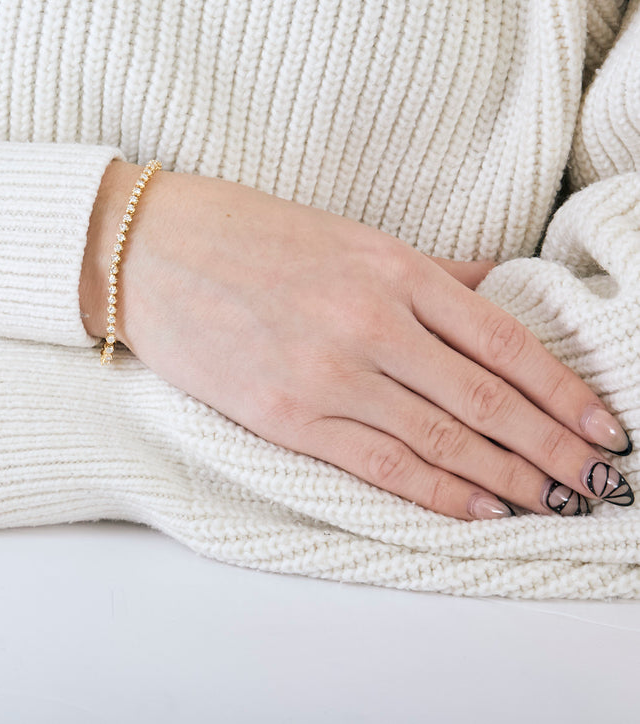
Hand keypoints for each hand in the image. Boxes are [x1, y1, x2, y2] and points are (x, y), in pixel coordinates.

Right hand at [82, 163, 632, 518]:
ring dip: (510, 479)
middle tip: (603, 483)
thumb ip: (426, 270)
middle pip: (487, 400)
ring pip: (443, 440)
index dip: (563, 392)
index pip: (504, 343)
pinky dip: (438, 493)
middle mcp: (372, 323)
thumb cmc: (244, 232)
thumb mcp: (346, 234)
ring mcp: (329, 373)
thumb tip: (495, 290)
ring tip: (557, 504)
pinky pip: (380, 464)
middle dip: (554, 448)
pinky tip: (479, 510)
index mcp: (393, 269)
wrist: (148, 250)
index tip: (604, 426)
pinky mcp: (286, 415)